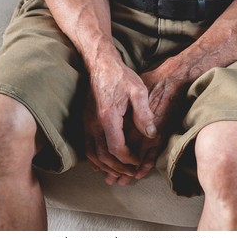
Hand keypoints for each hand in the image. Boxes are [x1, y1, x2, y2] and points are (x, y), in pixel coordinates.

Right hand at [83, 51, 156, 181]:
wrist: (101, 64)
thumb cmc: (121, 77)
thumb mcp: (138, 91)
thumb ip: (144, 114)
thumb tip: (151, 135)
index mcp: (108, 116)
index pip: (116, 148)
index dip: (128, 159)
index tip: (138, 161)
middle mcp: (93, 123)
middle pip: (103, 155)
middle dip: (118, 167)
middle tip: (131, 173)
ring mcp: (86, 123)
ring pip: (92, 154)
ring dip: (106, 166)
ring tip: (120, 171)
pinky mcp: (84, 121)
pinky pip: (86, 146)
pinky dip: (94, 159)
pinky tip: (102, 164)